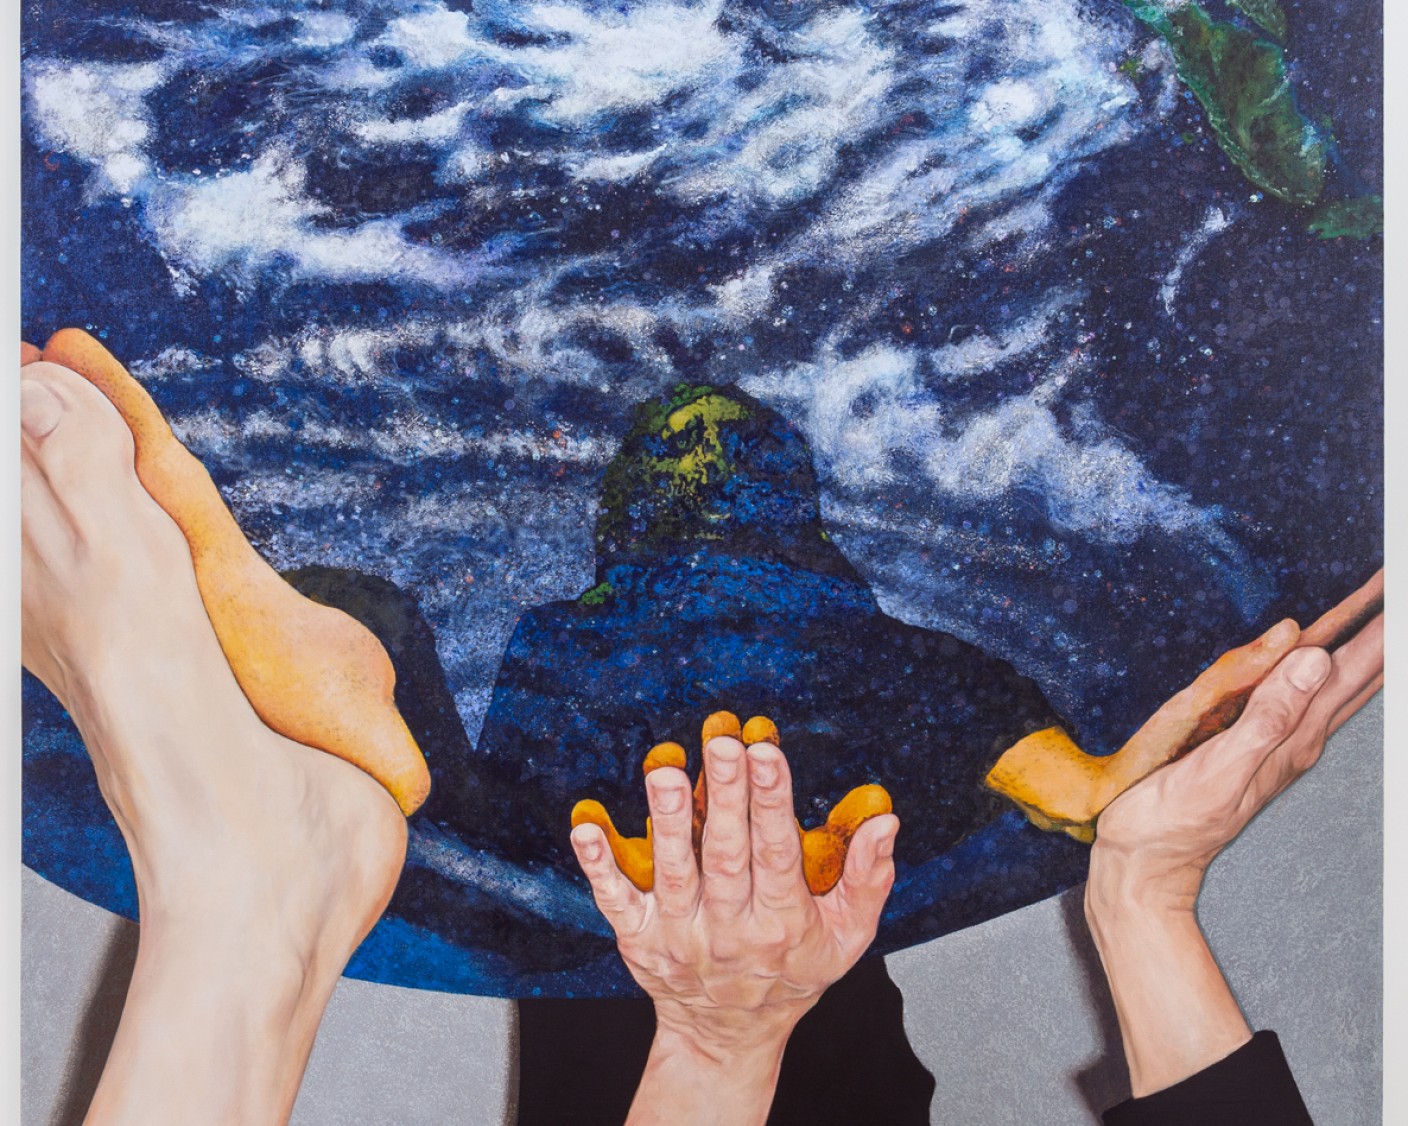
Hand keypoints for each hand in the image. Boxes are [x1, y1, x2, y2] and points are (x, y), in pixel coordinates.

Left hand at [571, 731, 898, 1124]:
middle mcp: (728, 931)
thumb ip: (868, 879)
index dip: (772, 801)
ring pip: (672, 871)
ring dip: (666, 819)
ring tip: (664, 770)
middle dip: (723, 795)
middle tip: (721, 743)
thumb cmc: (791, 972)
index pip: (777, 853)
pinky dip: (599, 866)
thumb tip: (886, 821)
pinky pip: (615, 901)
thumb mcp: (846, 937)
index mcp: (781, 924)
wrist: (727, 1035)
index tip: (766, 752)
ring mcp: (678, 935)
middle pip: (725, 855)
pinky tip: (586, 830)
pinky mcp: (638, 940)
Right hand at [1090, 612, 1382, 914]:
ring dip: (1363, 649)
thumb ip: (1270, 716)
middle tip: (1392, 587)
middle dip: (1379, 631)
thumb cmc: (1174, 821)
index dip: (1377, 630)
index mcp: (1293, 736)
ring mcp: (1279, 744)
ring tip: (1378, 615)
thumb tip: (1315, 660)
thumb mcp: (1222, 768)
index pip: (1349, 671)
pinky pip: (1304, 698)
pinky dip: (1326, 672)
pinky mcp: (1254, 747)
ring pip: (1337, 687)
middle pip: (1355, 676)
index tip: (1393, 588)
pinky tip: (1321, 663)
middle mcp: (1296, 738)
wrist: (1146, 863)